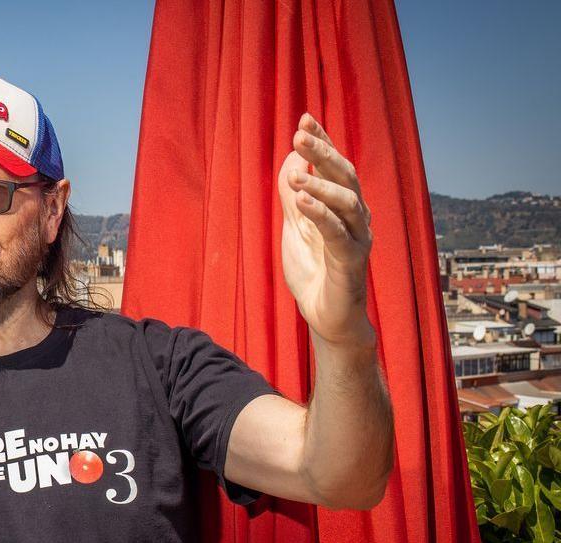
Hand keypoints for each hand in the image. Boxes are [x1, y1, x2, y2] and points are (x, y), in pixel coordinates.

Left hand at [278, 113, 374, 347]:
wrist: (326, 318)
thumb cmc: (314, 271)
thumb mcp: (296, 227)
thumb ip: (294, 196)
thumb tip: (291, 161)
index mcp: (343, 207)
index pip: (335, 166)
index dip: (323, 142)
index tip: (305, 118)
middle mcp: (357, 218)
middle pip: (346, 176)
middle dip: (324, 153)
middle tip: (300, 134)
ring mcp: (358, 239)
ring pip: (348, 201)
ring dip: (322, 184)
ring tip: (296, 175)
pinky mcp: (351, 262)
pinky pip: (338, 234)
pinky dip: (321, 215)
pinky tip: (302, 201)